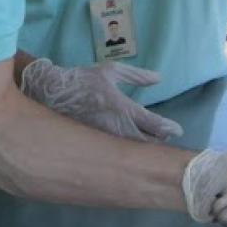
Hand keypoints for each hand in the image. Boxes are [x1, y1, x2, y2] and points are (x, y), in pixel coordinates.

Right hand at [20, 58, 183, 141]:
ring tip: (152, 145)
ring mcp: (104, 140)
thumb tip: (158, 78)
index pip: (153, 124)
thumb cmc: (82, 80)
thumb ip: (136, 75)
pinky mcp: (94, 148)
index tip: (177, 131)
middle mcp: (115, 127)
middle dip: (159, 143)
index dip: (168, 129)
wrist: (49, 94)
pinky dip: (128, 155)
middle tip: (165, 139)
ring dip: (145, 151)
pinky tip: (133, 154)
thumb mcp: (110, 71)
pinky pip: (116, 155)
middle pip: (146, 144)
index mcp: (121, 108)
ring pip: (132, 153)